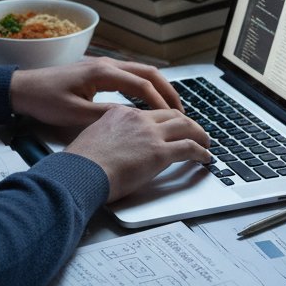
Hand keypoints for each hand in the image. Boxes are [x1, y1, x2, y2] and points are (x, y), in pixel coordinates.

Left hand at [9, 56, 183, 127]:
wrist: (23, 88)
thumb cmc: (45, 100)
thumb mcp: (75, 114)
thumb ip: (105, 116)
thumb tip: (132, 121)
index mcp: (102, 72)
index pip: (142, 85)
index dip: (160, 103)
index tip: (172, 119)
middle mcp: (106, 64)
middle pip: (148, 73)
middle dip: (168, 91)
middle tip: (182, 111)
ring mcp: (103, 65)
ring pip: (141, 72)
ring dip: (158, 88)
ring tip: (171, 107)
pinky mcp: (99, 71)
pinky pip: (130, 76)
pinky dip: (145, 87)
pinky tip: (149, 101)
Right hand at [64, 104, 210, 202]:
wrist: (80, 172)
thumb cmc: (80, 163)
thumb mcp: (91, 138)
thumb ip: (107, 136)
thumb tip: (112, 147)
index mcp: (120, 113)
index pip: (150, 113)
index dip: (165, 119)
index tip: (170, 126)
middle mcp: (138, 119)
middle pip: (172, 114)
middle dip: (187, 122)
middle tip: (194, 131)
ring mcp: (150, 135)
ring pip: (186, 126)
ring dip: (199, 134)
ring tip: (205, 143)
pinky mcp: (159, 153)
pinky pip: (189, 148)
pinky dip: (201, 152)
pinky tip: (204, 157)